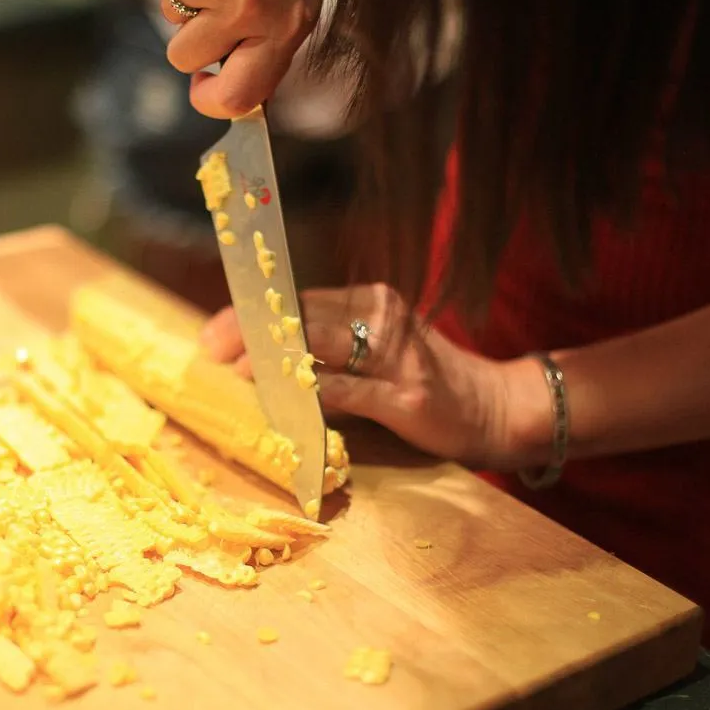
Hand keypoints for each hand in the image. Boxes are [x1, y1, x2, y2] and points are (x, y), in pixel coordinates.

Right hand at [160, 0, 327, 118]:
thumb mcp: (301, 5)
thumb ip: (270, 45)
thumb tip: (232, 82)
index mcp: (288, 28)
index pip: (237, 98)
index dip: (210, 102)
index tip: (205, 87)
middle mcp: (254, 8)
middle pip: (185, 58)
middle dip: (190, 42)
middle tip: (210, 19)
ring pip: (170, 15)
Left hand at [199, 283, 551, 469]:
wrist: (496, 407)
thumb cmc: (423, 382)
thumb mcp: (375, 353)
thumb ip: (328, 350)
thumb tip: (258, 358)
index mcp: (370, 302)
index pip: (299, 301)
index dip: (252, 315)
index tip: (213, 333)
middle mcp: (384, 318)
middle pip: (304, 319)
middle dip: (252, 335)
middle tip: (213, 352)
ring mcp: (399, 355)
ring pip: (323, 349)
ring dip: (274, 361)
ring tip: (237, 372)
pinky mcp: (409, 396)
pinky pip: (353, 391)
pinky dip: (315, 395)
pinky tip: (286, 401)